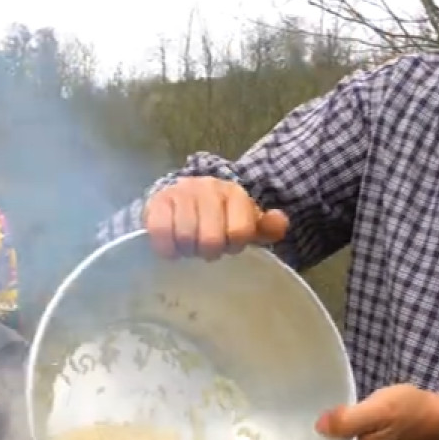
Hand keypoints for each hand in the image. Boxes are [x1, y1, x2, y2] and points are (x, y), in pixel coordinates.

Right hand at [142, 177, 290, 260]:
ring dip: (186, 249)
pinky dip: (165, 247)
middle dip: (208, 251)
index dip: (233, 246)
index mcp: (235, 194)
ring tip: (188, 246)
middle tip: (205, 249)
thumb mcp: (246, 221)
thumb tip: (281, 223)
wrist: (183, 196)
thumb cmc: (218, 217)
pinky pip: (160, 231)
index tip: (228, 245)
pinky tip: (171, 248)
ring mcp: (181, 193)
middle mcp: (208, 188)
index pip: (240, 232)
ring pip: (185, 236)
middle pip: (211, 239)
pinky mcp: (157, 201)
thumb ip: (266, 227)